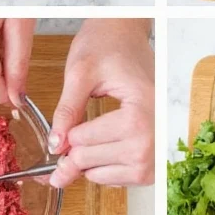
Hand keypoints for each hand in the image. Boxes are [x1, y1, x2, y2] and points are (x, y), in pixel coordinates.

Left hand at [48, 19, 153, 187]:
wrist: (127, 36)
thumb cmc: (108, 46)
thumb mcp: (80, 73)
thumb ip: (67, 110)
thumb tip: (56, 145)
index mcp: (141, 109)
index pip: (88, 141)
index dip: (68, 136)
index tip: (62, 133)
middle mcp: (155, 133)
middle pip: (97, 162)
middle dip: (73, 154)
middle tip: (64, 143)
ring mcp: (159, 148)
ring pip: (110, 177)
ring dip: (90, 166)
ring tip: (83, 145)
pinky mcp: (157, 156)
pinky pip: (127, 178)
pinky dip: (107, 170)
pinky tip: (100, 151)